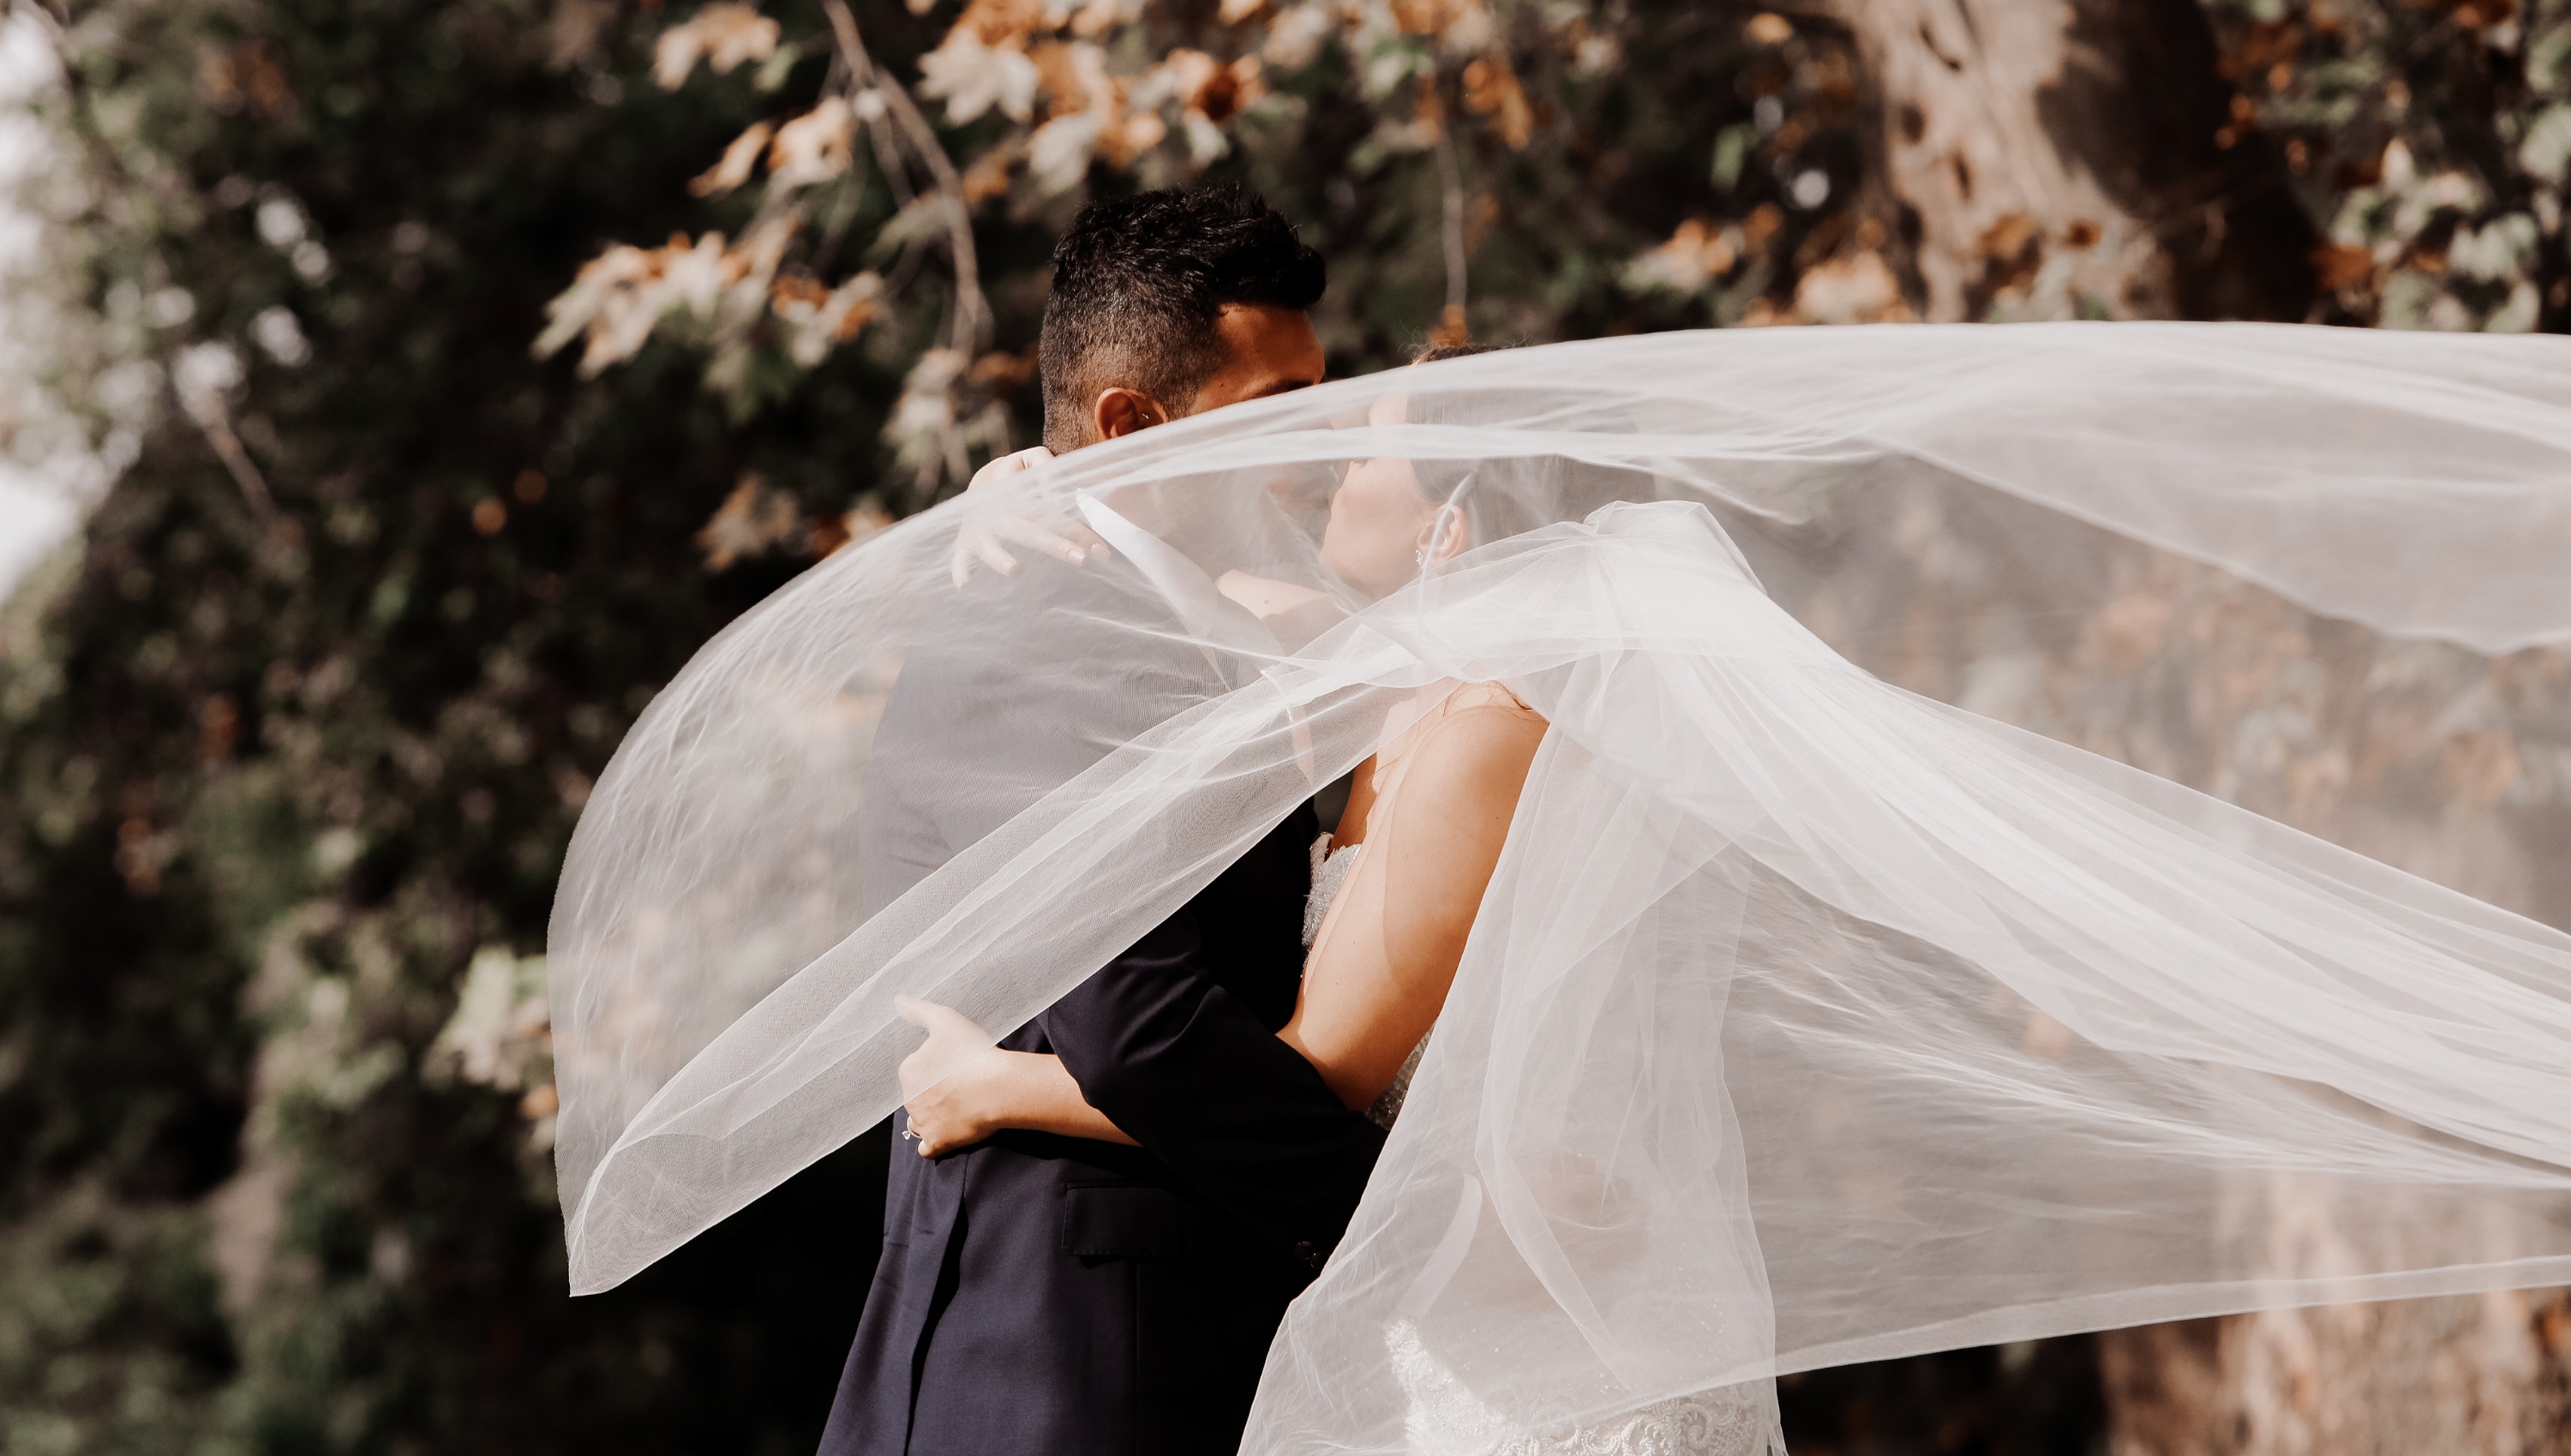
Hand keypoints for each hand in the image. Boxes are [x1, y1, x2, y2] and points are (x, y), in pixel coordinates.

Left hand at [897, 998, 1004, 1157]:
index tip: (953, 1063)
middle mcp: (909, 1099)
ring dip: (931, 1116)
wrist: (998, 1089)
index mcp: (908, 1070)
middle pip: (917, 1094)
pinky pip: (927, 1147)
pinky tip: (949, 1131)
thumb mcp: (945, 1020)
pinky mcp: (938, 1143)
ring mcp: (922, 1123)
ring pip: (918, 1121)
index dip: (934, 1065)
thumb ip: (919, 1011)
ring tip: (956, 1107)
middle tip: (959, 1084)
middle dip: (932, 1091)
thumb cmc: (973, 1053)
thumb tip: (898, 1001)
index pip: (915, 1068)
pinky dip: (934, 1141)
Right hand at [948, 445, 1112, 587]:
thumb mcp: (1032, 461)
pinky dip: (959, 569)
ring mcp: (977, 527)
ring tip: (1014, 569)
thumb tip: (1059, 498)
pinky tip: (964, 585)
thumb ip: (1050, 472)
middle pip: (1025, 528)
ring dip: (998, 557)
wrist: (981, 482)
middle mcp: (995, 509)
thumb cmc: (1020, 477)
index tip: (1101, 550)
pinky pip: (958, 558)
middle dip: (1053, 544)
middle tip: (1081, 559)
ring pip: (989, 544)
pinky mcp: (964, 542)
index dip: (1075, 529)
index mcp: (1015, 488)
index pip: (1050, 509)